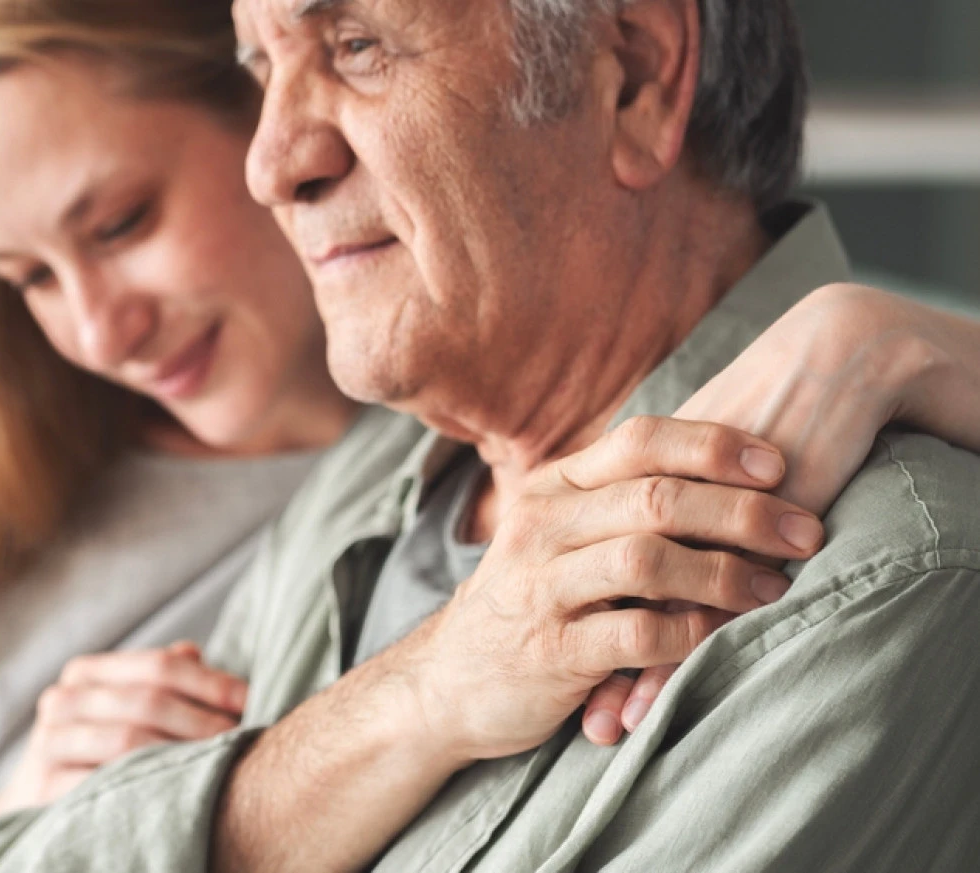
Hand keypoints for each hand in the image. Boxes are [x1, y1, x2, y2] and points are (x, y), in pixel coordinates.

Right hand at [0, 642, 246, 810]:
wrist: (33, 802)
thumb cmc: (97, 750)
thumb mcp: (124, 708)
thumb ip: (158, 679)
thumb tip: (196, 652)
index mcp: (86, 672)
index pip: (159, 665)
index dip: (210, 682)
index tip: (249, 700)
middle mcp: (62, 699)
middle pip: (148, 701)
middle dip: (203, 719)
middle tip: (242, 737)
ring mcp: (49, 742)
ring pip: (129, 740)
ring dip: (182, 752)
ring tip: (220, 762)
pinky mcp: (43, 787)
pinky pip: (106, 783)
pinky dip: (149, 786)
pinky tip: (181, 792)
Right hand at [400, 417, 821, 763]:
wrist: (448, 681)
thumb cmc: (528, 601)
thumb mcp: (556, 535)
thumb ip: (616, 501)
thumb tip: (724, 471)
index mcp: (550, 488)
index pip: (638, 440)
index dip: (714, 446)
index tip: (778, 465)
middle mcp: (541, 527)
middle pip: (654, 497)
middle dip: (742, 512)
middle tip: (804, 531)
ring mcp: (541, 588)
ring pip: (647, 561)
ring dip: (725, 572)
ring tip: (773, 586)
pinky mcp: (551, 651)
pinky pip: (636, 635)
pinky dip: (691, 633)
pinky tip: (722, 634)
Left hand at [589, 283, 979, 741]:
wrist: (825, 360)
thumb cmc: (755, 409)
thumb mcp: (688, 452)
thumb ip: (650, 489)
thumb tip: (619, 526)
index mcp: (621, 473)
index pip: (582, 557)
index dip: (565, 610)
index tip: (541, 670)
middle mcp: (647, 494)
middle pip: (602, 584)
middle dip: (584, 653)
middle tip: (574, 714)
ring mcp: (695, 512)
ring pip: (646, 600)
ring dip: (629, 671)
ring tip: (611, 726)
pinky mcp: (746, 527)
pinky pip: (712, 597)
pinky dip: (687, 655)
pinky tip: (669, 701)